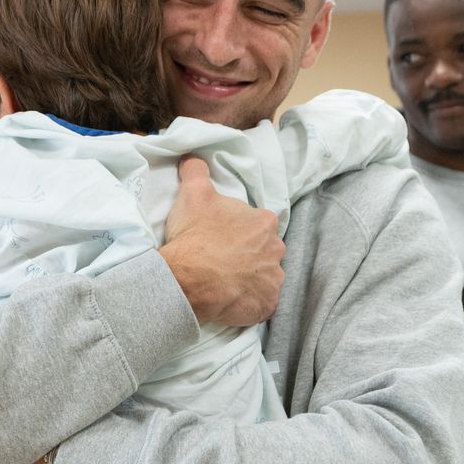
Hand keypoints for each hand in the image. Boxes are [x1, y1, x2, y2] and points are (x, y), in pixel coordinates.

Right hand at [158, 156, 284, 326]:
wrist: (186, 280)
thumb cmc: (194, 235)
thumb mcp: (193, 193)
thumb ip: (197, 170)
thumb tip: (193, 157)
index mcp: (265, 222)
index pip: (257, 225)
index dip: (238, 232)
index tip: (219, 238)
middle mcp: (277, 250)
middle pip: (263, 251)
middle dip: (247, 255)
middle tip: (221, 260)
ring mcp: (274, 281)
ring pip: (263, 277)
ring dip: (249, 279)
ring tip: (224, 282)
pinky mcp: (267, 306)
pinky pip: (261, 304)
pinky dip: (249, 303)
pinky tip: (230, 298)